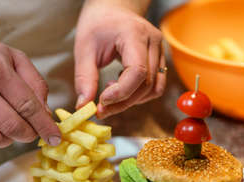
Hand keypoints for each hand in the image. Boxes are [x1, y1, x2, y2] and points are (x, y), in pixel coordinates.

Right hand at [0, 33, 60, 149]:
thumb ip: (35, 83)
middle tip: (33, 131)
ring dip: (10, 139)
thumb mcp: (13, 57)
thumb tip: (46, 113)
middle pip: (12, 126)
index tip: (55, 137)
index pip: (27, 106)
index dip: (44, 125)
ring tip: (11, 126)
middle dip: (29, 134)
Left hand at [74, 0, 166, 117]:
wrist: (112, 9)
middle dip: (122, 102)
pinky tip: (120, 87)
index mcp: (135, 34)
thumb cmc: (97, 24)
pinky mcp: (160, 60)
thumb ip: (84, 78)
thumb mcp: (84, 48)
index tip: (101, 102)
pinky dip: (138, 95)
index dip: (121, 92)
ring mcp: (160, 51)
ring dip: (131, 101)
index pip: (138, 71)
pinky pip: (155, 86)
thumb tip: (83, 106)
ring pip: (153, 89)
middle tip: (100, 110)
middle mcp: (153, 42)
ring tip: (109, 94)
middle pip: (146, 84)